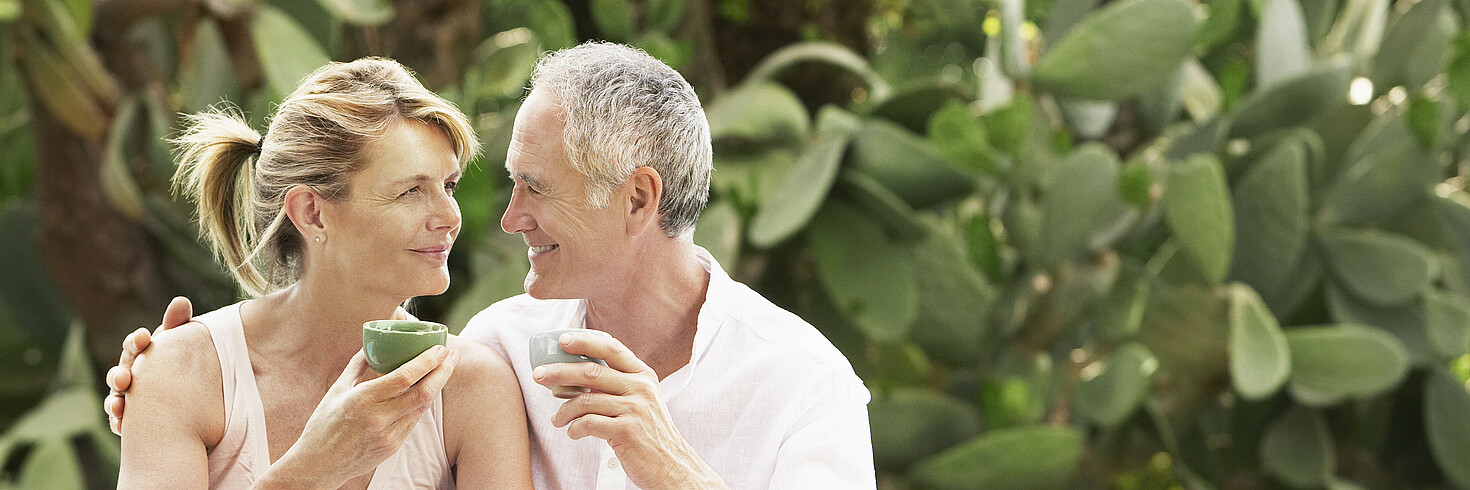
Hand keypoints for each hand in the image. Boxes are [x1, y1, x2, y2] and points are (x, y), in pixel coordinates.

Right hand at [106, 296, 192, 434]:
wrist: (195, 405)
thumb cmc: (184, 368)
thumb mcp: (184, 347)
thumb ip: (180, 325)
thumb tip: (181, 300)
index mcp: (144, 354)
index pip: (136, 345)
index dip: (137, 341)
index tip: (145, 337)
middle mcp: (131, 375)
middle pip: (119, 373)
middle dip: (119, 374)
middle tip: (124, 379)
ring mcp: (128, 399)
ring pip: (115, 399)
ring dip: (114, 401)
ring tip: (118, 405)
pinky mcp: (131, 422)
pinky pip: (119, 423)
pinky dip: (118, 422)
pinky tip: (122, 424)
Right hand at [263, 346, 459, 487]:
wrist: (318, 464)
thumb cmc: (324, 424)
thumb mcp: (336, 390)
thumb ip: (357, 365)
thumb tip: (371, 344)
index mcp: (363, 399)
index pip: (405, 377)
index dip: (427, 361)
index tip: (440, 349)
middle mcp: (378, 418)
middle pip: (423, 392)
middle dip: (443, 371)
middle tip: (453, 355)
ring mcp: (388, 435)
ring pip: (422, 407)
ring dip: (436, 386)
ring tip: (444, 369)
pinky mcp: (392, 447)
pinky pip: (413, 421)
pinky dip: (422, 404)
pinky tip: (427, 390)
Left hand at [533, 333, 725, 488]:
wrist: (671, 465)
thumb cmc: (650, 434)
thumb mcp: (643, 401)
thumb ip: (619, 385)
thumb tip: (578, 374)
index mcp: (643, 376)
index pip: (611, 348)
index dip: (584, 341)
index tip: (562, 340)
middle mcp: (641, 388)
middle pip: (591, 371)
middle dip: (560, 372)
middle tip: (540, 375)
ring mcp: (634, 410)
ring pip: (585, 400)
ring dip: (563, 410)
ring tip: (557, 419)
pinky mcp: (626, 432)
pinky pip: (588, 423)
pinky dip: (574, 428)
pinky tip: (573, 433)